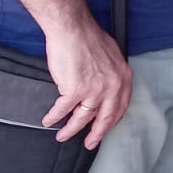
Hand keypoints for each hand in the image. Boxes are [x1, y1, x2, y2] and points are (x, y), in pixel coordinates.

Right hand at [42, 17, 132, 147]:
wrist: (73, 29)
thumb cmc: (89, 37)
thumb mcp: (112, 56)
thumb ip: (112, 74)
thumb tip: (107, 85)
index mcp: (123, 78)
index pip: (121, 107)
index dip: (112, 121)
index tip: (105, 128)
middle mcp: (113, 87)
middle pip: (105, 119)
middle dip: (96, 134)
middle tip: (90, 143)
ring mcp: (94, 90)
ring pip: (82, 118)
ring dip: (71, 130)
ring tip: (63, 136)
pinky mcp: (75, 90)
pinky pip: (62, 110)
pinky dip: (54, 117)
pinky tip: (48, 120)